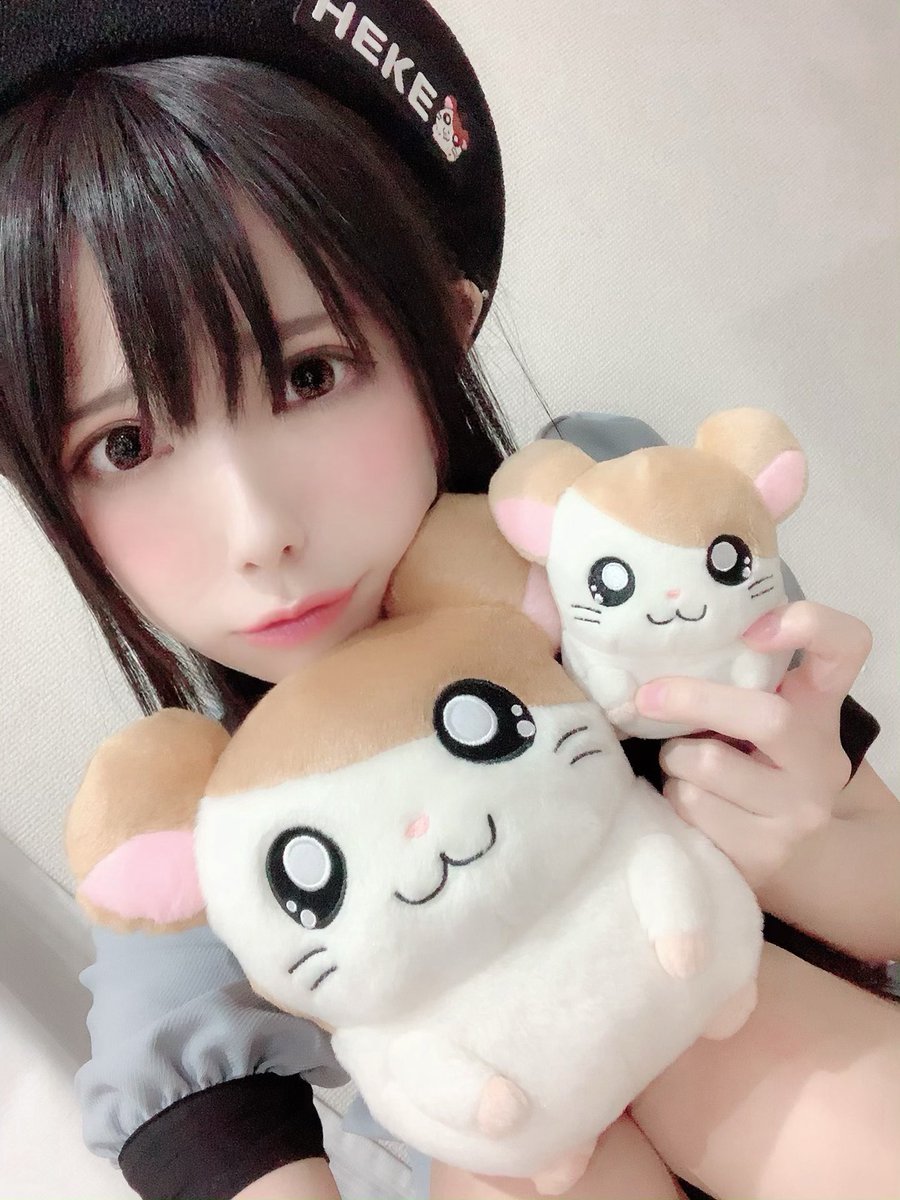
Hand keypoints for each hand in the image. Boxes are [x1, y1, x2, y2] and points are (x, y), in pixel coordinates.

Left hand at [634, 602, 871, 887]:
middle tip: (646, 697)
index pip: (846, 646)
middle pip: (766, 717)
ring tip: (681, 760)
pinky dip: (673, 794)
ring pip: (709, 765)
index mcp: (819, 705)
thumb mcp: (753, 708)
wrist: (780, 845)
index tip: (754, 629)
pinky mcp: (765, 854)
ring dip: (674, 756)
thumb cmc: (748, 756)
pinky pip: (692, 806)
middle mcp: (821, 758)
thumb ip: (729, 674)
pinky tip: (687, 796)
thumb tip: (651, 649)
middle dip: (693, 700)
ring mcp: (799, 811)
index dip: (809, 625)